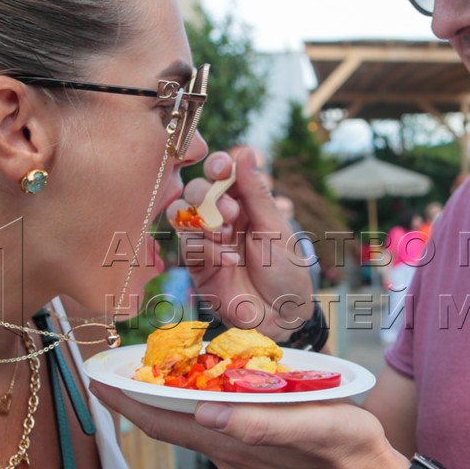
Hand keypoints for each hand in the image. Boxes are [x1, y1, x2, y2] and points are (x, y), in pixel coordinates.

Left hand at [90, 385, 407, 468]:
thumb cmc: (354, 456)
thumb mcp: (317, 429)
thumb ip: (261, 424)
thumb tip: (206, 414)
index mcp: (235, 445)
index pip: (164, 422)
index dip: (127, 401)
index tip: (96, 379)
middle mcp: (229, 457)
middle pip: (169, 425)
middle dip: (136, 398)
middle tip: (111, 368)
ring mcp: (242, 463)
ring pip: (191, 429)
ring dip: (165, 403)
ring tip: (147, 373)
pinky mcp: (258, 463)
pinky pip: (215, 433)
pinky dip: (196, 411)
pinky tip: (200, 393)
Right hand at [173, 148, 315, 339]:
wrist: (282, 316)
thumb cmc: (286, 271)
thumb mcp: (276, 228)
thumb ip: (256, 193)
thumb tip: (246, 152)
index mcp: (245, 204)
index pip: (223, 175)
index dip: (218, 166)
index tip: (222, 167)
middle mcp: (222, 219)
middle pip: (197, 191)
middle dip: (208, 195)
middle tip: (231, 212)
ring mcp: (208, 241)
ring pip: (183, 215)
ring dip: (202, 219)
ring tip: (226, 233)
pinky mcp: (198, 265)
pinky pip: (189, 246)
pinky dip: (208, 249)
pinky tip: (230, 260)